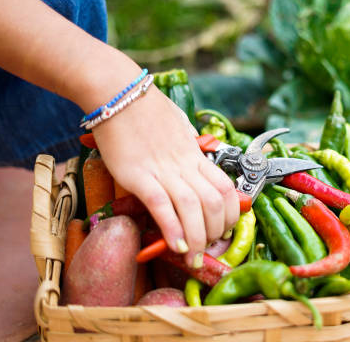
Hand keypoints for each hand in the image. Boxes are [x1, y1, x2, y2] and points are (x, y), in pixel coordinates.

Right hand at [92, 86, 239, 267]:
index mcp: (195, 155)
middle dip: (216, 231)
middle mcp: (184, 164)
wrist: (117, 92)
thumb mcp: (179, 126)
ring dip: (197, 238)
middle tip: (207, 247)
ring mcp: (162, 169)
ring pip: (193, 207)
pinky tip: (176, 246)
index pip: (227, 188)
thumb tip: (198, 156)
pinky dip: (172, 228)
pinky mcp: (138, 174)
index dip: (231, 214)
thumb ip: (189, 145)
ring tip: (193, 257)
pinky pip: (161, 204)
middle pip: (214, 202)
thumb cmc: (146, 109)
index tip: (224, 228)